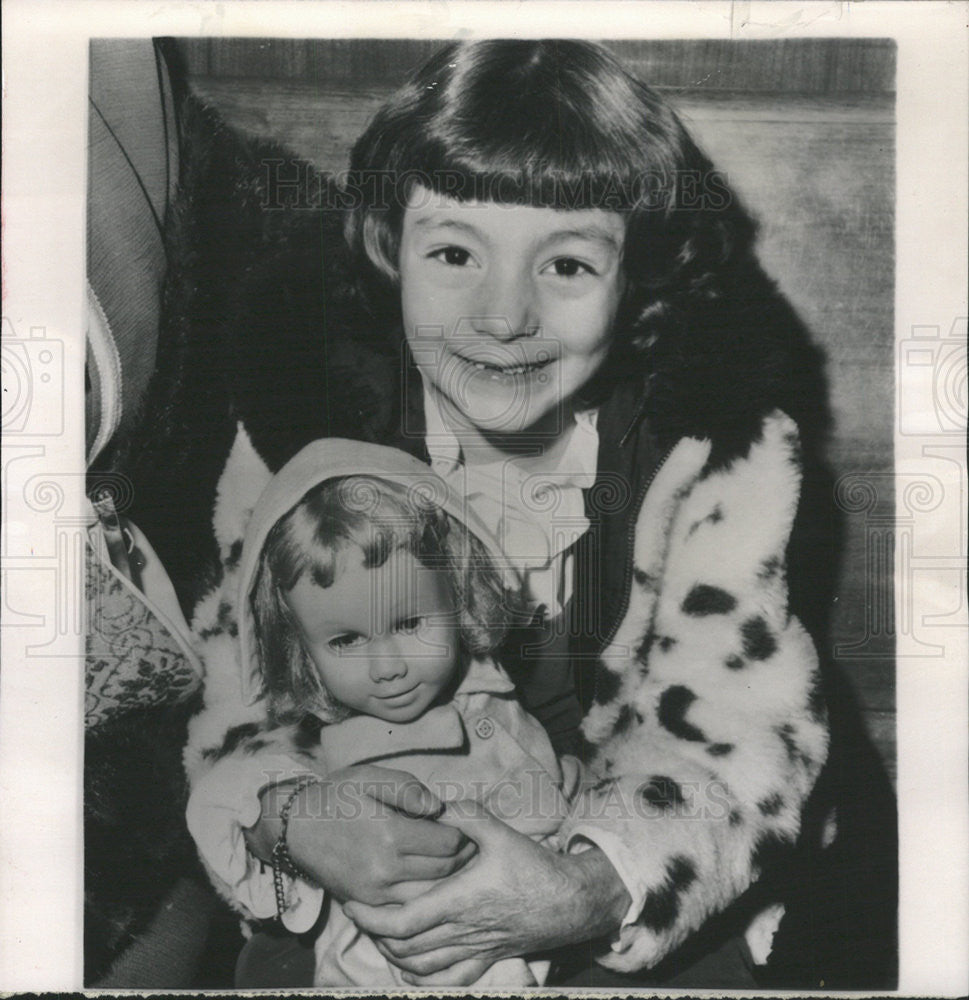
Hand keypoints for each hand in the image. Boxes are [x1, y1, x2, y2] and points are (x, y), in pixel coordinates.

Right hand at [244, 764, 476, 905]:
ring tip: (453, 858)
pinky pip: (409, 906)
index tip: (463, 822)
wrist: (297, 828)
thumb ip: (408, 789)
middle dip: (462, 855)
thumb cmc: (337, 797)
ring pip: (431, 892)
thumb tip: (439, 807)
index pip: (448, 841)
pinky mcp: (368, 905)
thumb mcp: (370, 778)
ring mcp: (376, 892)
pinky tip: (429, 876)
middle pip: (445, 869)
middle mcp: (385, 868)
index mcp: (389, 833)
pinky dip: (425, 893)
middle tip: (468, 840)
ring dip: (448, 877)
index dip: (463, 831)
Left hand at [343, 799, 630, 978]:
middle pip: (403, 948)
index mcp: (460, 901)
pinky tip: (409, 967)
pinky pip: (448, 981)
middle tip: (359, 913)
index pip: (403, 923)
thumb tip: (436, 804)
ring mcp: (474, 950)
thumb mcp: (500, 832)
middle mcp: (462, 932)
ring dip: (392, 955)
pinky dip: (421, 978)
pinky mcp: (486, 960)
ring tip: (378, 933)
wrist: (569, 901)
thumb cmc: (533, 866)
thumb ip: (466, 816)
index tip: (353, 904)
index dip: (371, 919)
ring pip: (420, 967)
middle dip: (374, 934)